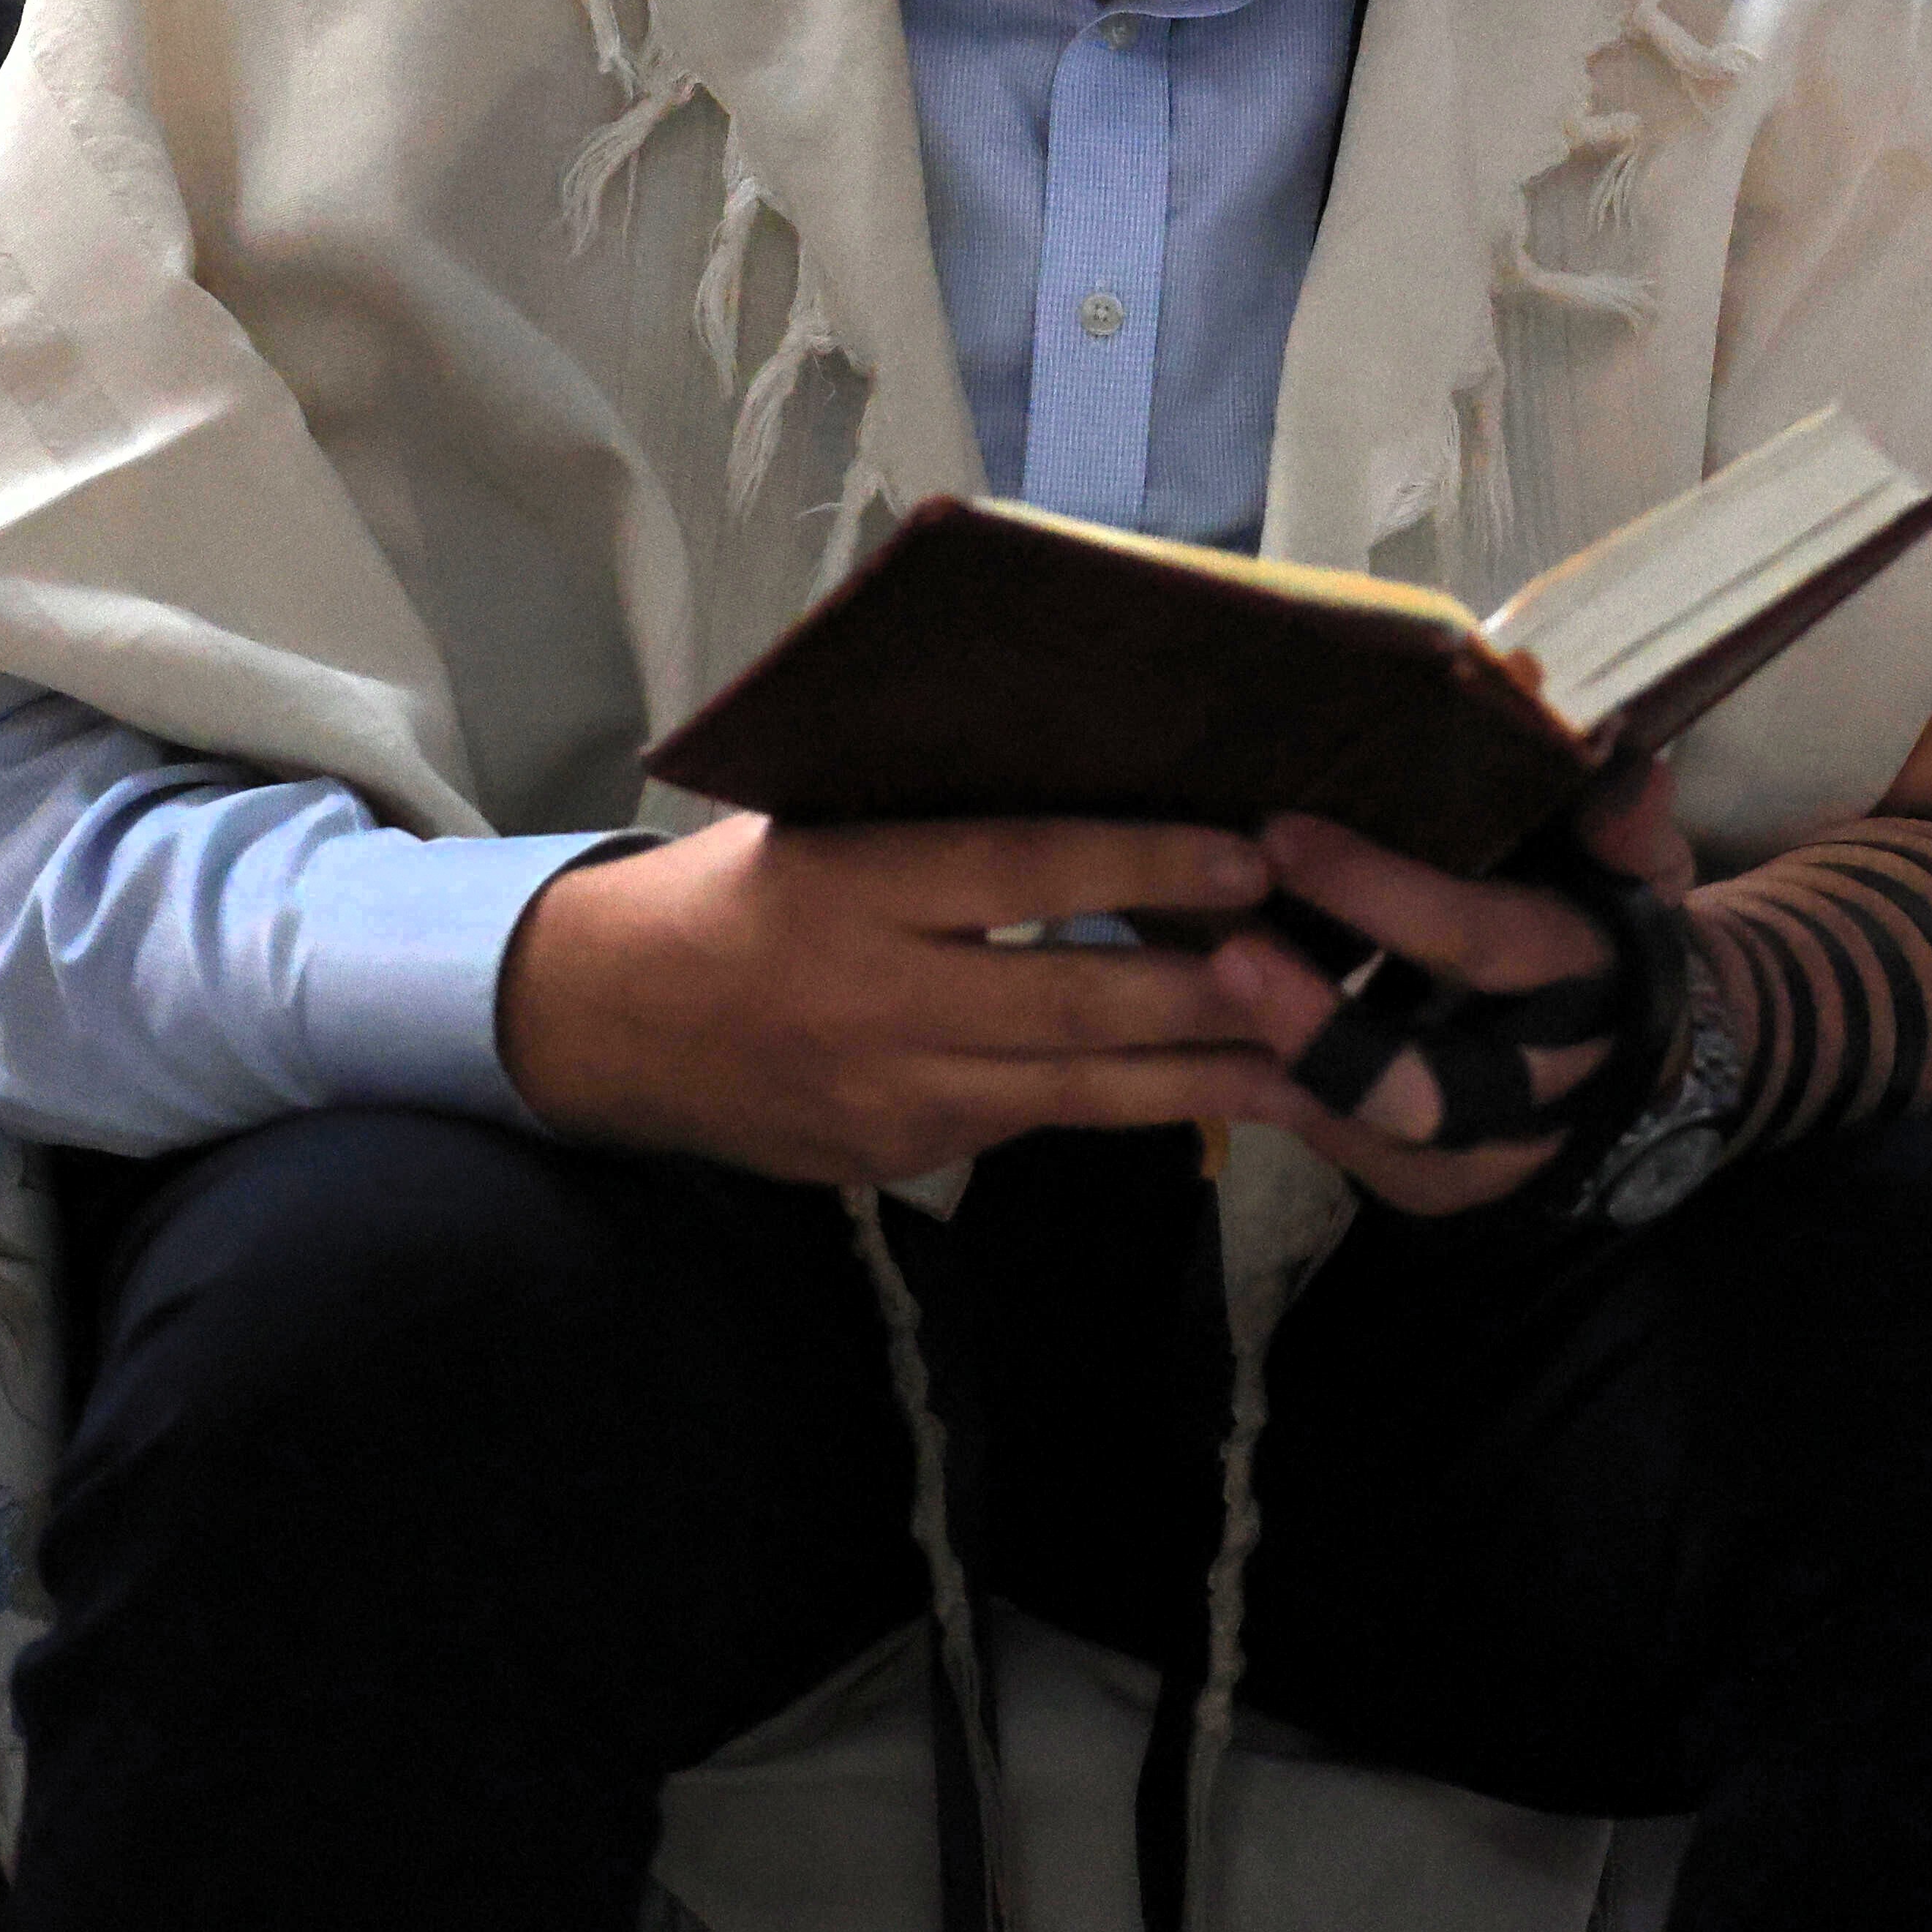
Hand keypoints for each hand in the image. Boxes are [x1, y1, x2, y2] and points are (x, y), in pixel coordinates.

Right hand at [498, 811, 1299, 1183]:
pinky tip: (1216, 1093)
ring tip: (1317, 1065)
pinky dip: (1129, 1105)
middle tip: (1324, 975)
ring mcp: (889, 1095)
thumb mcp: (821, 823)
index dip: (1142, 862)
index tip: (1250, 852)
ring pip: (1077, 1089)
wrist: (608, 1025)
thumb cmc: (735, 891)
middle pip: (1071, 1000)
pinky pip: (1032, 1124)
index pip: (1021, 869)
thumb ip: (943, 820)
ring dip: (1206, 1077)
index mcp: (853, 885)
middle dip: (1208, 994)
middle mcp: (875, 998)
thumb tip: (1105, 772)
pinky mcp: (898, 1159)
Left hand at [1206, 756, 1685, 1216]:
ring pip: (1372, 1137)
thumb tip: (1631, 765)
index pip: (1478, 945)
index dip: (1379, 893)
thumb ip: (1622, 825)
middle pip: (1421, 1088)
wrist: (1648, 1052)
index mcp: (1588, 985)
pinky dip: (1278, 1101)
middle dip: (1318, 1028)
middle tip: (1228, 953)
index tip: (1280, 836)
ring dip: (1283, 1067)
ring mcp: (1490, 1156)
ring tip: (1197, 997)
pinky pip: (1346, 1158)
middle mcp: (1539, 1089)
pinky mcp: (1439, 1188)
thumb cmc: (1613, 929)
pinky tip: (1211, 1043)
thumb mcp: (1638, 869)